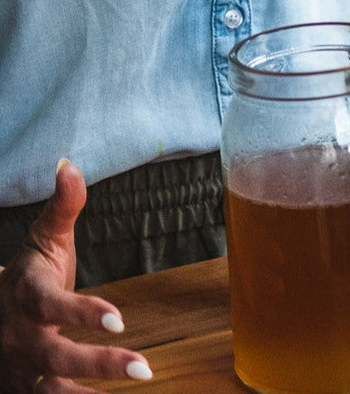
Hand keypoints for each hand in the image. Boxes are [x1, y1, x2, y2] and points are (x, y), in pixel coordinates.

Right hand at [0, 161, 151, 392]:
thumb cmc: (27, 273)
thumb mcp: (43, 239)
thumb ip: (63, 205)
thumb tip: (69, 163)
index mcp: (27, 296)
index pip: (53, 307)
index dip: (83, 312)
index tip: (119, 318)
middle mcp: (21, 338)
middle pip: (57, 358)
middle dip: (99, 366)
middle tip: (144, 370)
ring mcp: (20, 369)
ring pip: (51, 392)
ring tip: (137, 392)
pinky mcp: (24, 389)